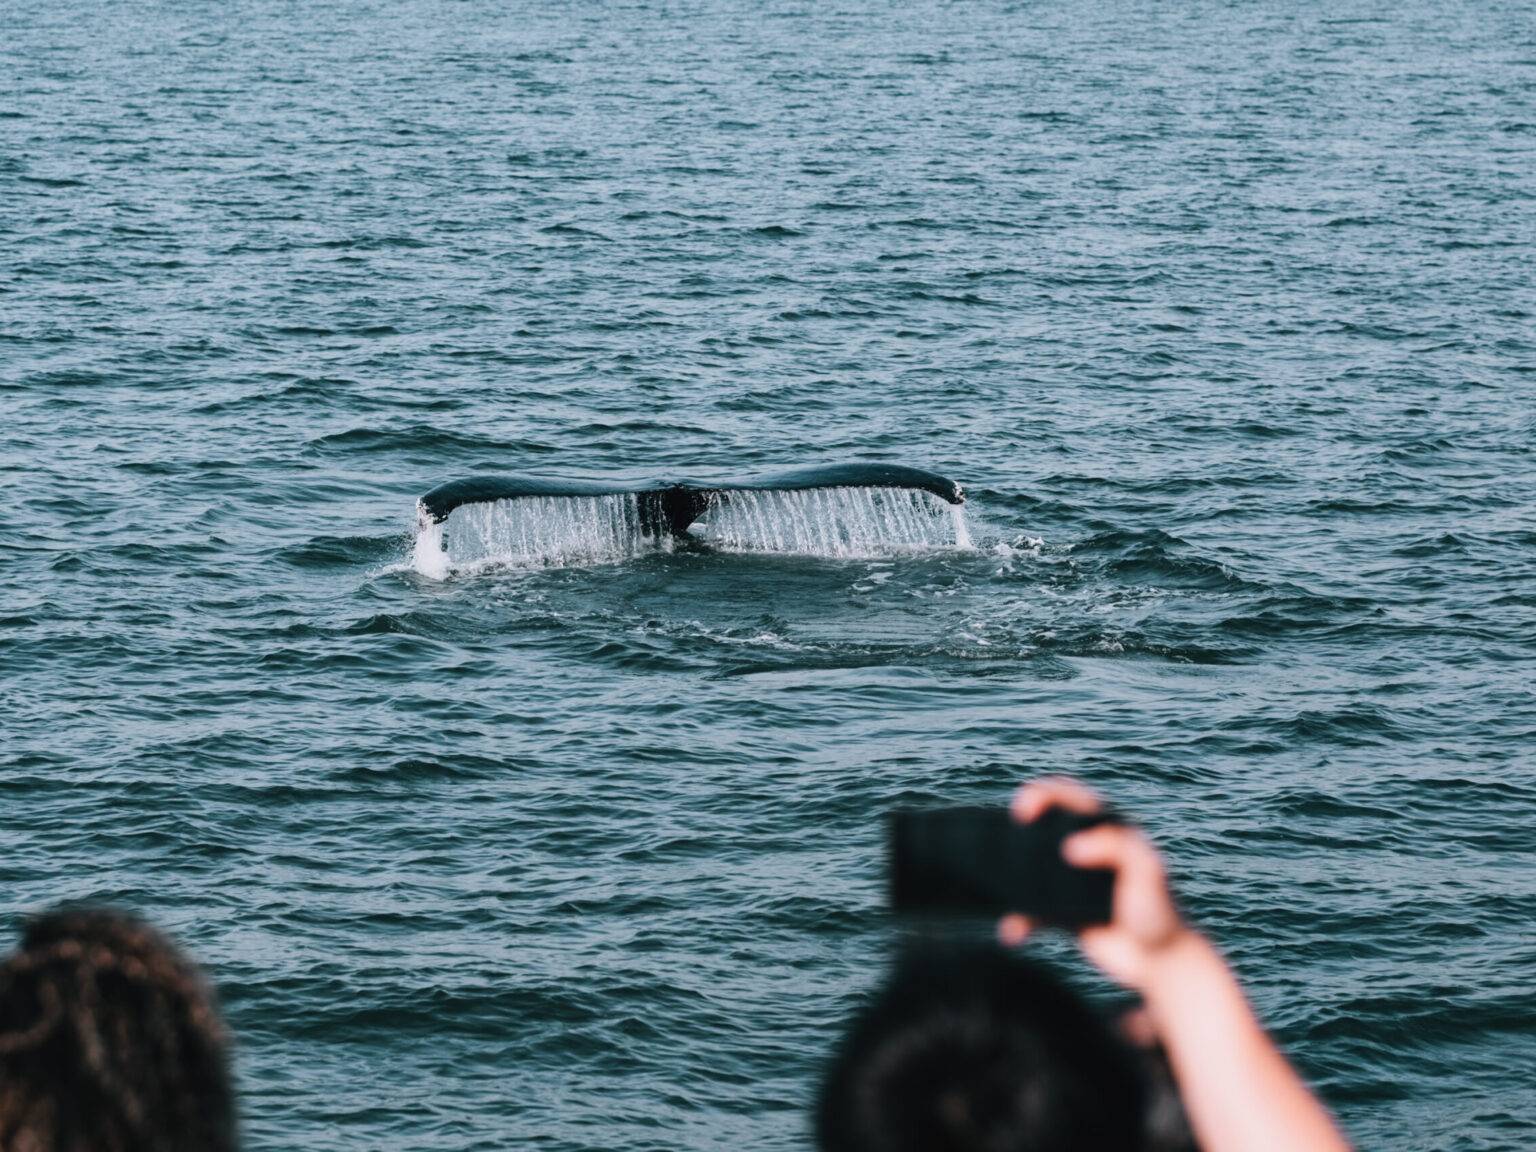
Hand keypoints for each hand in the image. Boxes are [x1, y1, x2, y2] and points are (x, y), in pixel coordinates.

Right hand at [999, 777, 1190, 990]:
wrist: (1161, 963)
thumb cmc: (1160, 912)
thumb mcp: (1148, 872)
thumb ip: (1116, 847)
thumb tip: (1071, 847)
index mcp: (1108, 831)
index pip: (1072, 798)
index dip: (1045, 793)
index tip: (1024, 808)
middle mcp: (1087, 851)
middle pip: (1044, 827)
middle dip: (1018, 826)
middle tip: (1008, 833)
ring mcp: (1072, 882)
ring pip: (1031, 869)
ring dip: (1011, 876)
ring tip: (998, 885)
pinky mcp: (1063, 913)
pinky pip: (1031, 911)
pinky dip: (1019, 920)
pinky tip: (1012, 931)